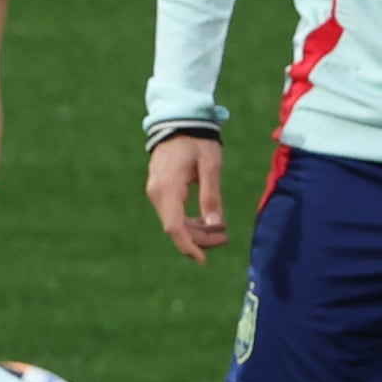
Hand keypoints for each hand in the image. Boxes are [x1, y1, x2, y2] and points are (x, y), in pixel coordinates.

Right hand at [147, 133, 230, 262]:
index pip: (174, 227)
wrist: (179, 120)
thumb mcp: (210, 166)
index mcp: (168, 189)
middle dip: (200, 239)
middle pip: (175, 228)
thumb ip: (211, 195)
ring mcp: (156, 192)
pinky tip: (207, 219)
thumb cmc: (197, 141)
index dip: (189, 246)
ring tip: (221, 229)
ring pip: (174, 222)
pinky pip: (173, 213)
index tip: (203, 260)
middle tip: (226, 237)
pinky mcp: (160, 190)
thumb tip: (215, 224)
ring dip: (196, 230)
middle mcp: (157, 194)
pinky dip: (190, 220)